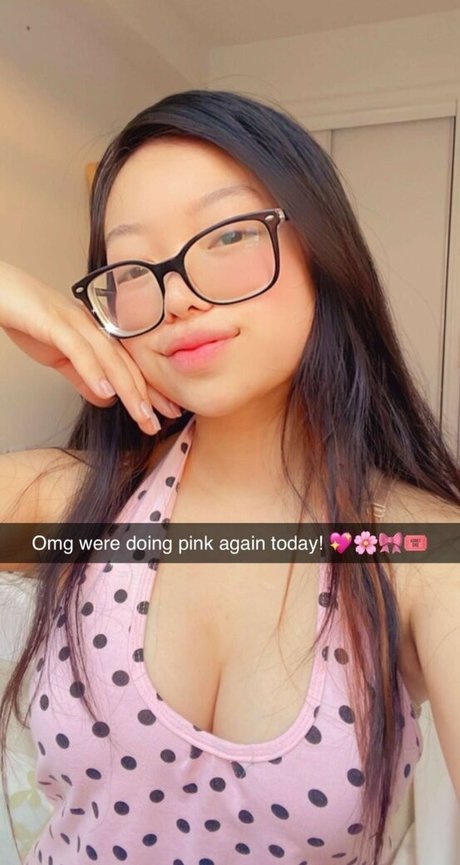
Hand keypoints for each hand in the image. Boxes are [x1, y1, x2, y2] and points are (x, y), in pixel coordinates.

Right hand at [0, 263, 181, 434]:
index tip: (164, 414)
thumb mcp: (59, 356)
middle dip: (146, 396)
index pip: (128, 367)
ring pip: (109, 359)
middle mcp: (93, 327)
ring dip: (128, 389)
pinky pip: (79, 350)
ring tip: (141, 413)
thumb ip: (81, 376)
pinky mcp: (55, 323)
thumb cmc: (27, 318)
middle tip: (159, 422)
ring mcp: (76, 323)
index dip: (148, 391)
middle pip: (126, 365)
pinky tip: (106, 391)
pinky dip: (94, 371)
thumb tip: (105, 397)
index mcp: (96, 335)